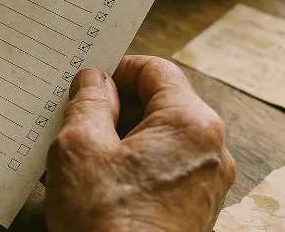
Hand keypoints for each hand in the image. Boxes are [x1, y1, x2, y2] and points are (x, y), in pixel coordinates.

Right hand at [44, 56, 235, 231]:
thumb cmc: (108, 225)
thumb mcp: (80, 148)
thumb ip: (88, 102)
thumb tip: (94, 80)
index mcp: (191, 123)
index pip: (156, 70)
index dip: (117, 70)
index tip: (88, 83)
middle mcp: (210, 149)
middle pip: (159, 104)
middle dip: (114, 108)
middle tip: (74, 121)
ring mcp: (205, 183)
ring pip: (158, 139)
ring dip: (118, 139)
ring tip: (78, 158)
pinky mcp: (194, 209)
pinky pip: (162, 169)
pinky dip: (131, 166)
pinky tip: (95, 184)